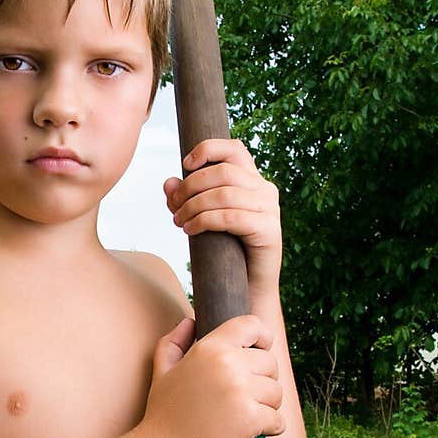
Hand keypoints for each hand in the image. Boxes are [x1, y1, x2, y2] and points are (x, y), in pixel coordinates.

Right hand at [142, 314, 284, 437]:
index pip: (252, 325)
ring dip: (267, 406)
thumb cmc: (162, 414)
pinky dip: (271, 428)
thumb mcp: (161, 371)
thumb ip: (174, 342)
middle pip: (270, 363)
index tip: (261, 350)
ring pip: (277, 392)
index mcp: (209, 348)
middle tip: (244, 399)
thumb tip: (189, 321)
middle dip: (263, 381)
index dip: (263, 337)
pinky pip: (278, 418)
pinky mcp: (249, 418)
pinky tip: (252, 432)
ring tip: (244, 416)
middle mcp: (227, 364)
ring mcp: (239, 391)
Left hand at [163, 138, 281, 297]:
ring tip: (178, 221)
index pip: (234, 149)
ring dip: (194, 206)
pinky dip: (204, 220)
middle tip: (174, 205)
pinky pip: (231, 217)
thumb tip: (168, 181)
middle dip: (191, 186)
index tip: (184, 163)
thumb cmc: (225, 252)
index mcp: (253, 181)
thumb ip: (186, 199)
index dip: (208, 149)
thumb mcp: (202, 220)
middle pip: (223, 172)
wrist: (248, 288)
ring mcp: (269, 210)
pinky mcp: (268, 230)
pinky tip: (189, 230)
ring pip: (225, 194)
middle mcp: (265, 190)